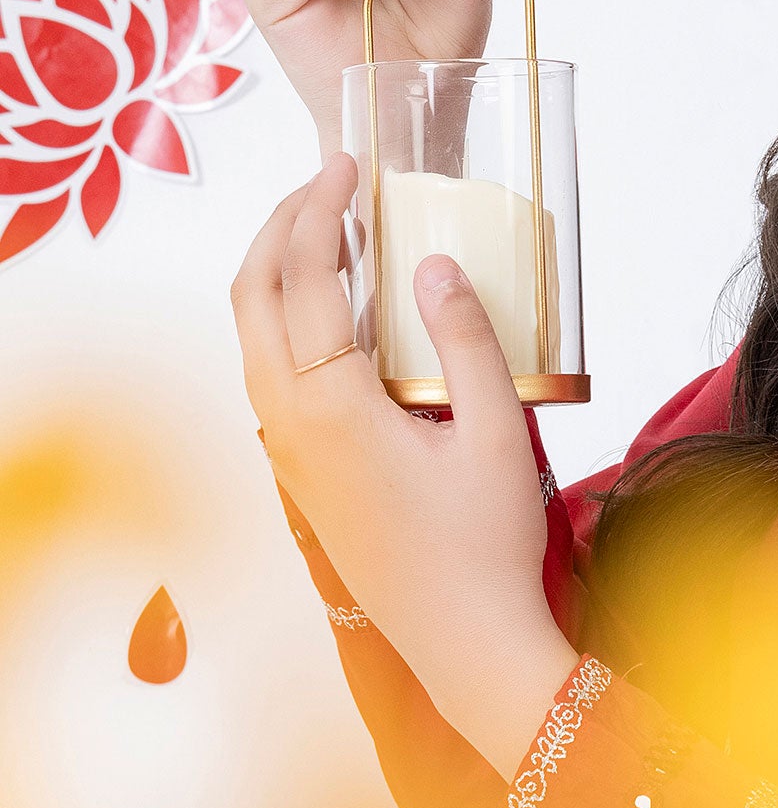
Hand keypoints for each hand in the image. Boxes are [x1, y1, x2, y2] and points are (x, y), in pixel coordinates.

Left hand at [231, 154, 577, 778]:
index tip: (344, 165)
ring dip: (276, 272)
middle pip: (251, 297)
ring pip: (251, 338)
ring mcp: (286, 453)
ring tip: (327, 232)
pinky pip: (268, 374)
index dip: (318, 210)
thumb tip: (434, 264)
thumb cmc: (486, 545)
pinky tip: (335, 312)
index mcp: (333, 407)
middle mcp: (289, 426)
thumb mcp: (495, 432)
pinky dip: (285, 320)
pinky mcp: (299, 474)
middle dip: (279, 226)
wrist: (463, 642)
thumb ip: (467, 340)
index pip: (302, 278)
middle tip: (326, 184)